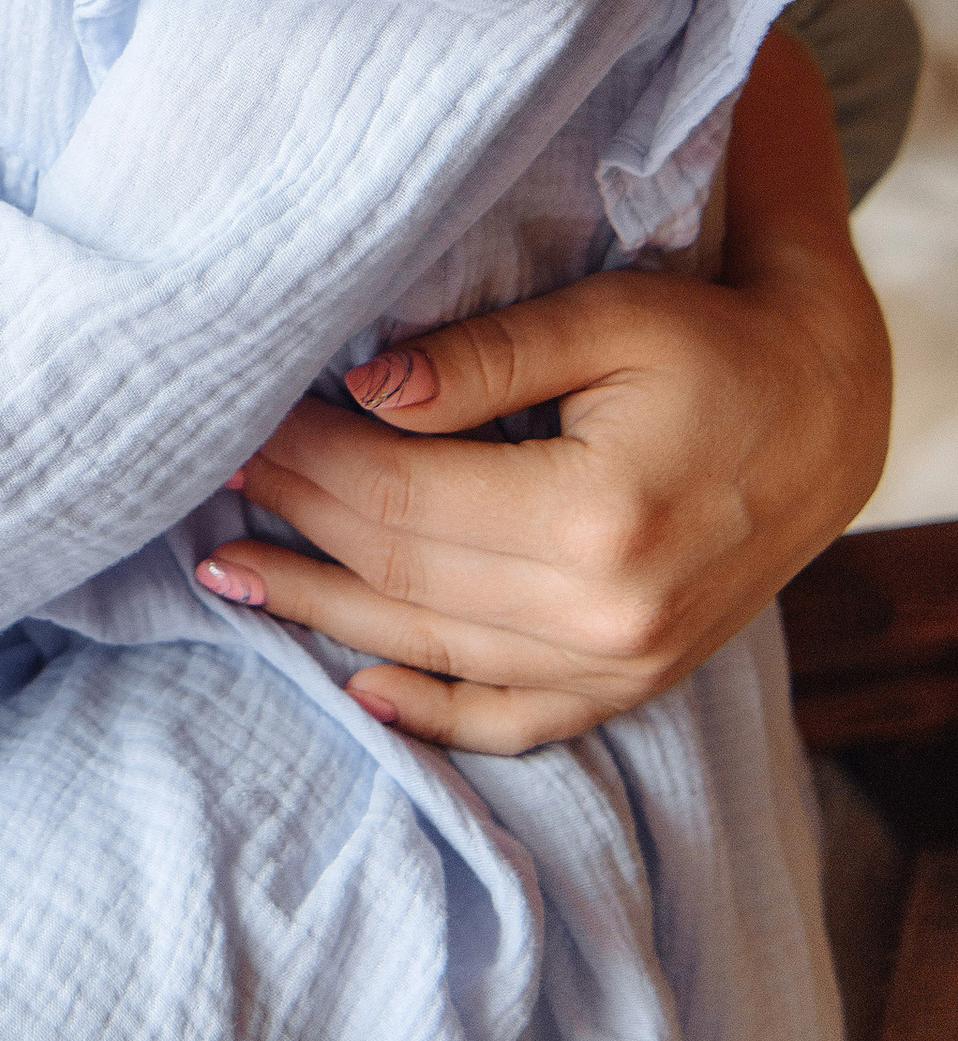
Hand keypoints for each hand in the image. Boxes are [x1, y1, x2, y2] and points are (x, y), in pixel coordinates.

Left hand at [197, 26, 890, 754]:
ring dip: (324, 613)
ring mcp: (618, 666)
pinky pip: (508, 720)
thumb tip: (366, 386)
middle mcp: (603, 616)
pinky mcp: (628, 686)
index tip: (244, 422)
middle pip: (400, 573)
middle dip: (298, 522)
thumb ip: (483, 356)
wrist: (827, 415)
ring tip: (232, 577)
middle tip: (212, 482)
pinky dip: (428, 709)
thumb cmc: (713, 346)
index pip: (398, 498)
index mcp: (595, 518)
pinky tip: (357, 685)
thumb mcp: (605, 320)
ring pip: (431, 651)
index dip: (307, 460)